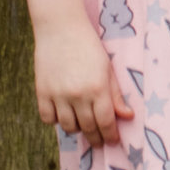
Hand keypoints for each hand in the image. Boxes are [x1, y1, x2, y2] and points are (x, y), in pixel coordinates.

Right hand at [37, 18, 135, 145]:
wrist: (61, 28)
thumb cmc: (89, 46)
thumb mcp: (107, 68)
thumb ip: (116, 94)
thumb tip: (127, 116)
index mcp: (98, 87)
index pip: (105, 122)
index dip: (110, 135)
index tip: (113, 141)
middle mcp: (78, 94)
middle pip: (87, 127)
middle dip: (96, 137)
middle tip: (99, 141)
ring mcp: (58, 94)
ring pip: (68, 126)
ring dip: (77, 129)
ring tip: (82, 124)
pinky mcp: (41, 92)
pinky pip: (48, 119)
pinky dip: (56, 120)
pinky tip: (63, 113)